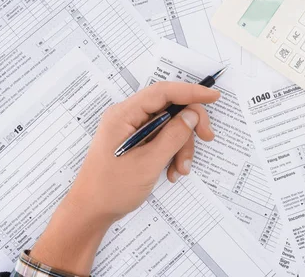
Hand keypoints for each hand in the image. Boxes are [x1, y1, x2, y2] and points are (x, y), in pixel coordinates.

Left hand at [31, 82, 219, 274]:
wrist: (90, 213)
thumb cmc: (112, 188)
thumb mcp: (148, 162)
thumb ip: (173, 136)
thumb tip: (192, 114)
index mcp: (124, 114)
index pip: (163, 92)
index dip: (191, 91)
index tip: (214, 96)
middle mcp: (128, 117)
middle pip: (170, 108)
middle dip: (189, 126)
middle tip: (207, 138)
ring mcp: (132, 130)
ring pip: (170, 126)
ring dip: (181, 147)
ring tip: (180, 170)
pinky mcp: (136, 142)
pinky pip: (162, 139)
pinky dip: (172, 153)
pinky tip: (171, 172)